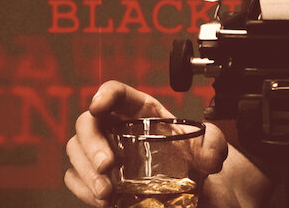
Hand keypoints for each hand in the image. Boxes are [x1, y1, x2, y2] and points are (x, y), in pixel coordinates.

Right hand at [64, 81, 227, 206]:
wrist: (192, 192)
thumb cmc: (194, 161)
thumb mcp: (211, 147)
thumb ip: (214, 144)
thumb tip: (209, 155)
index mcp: (141, 111)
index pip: (117, 92)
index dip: (105, 94)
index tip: (98, 106)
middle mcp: (117, 128)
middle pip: (88, 123)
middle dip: (91, 143)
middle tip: (107, 165)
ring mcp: (103, 152)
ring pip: (76, 151)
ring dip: (86, 172)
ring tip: (107, 193)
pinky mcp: (96, 177)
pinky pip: (75, 178)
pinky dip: (84, 190)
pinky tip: (103, 200)